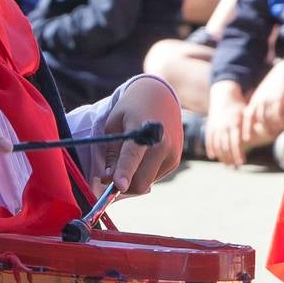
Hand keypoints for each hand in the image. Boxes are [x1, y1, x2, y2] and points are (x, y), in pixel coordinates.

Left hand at [101, 77, 181, 192]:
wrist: (161, 96)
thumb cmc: (132, 109)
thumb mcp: (114, 124)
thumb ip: (111, 153)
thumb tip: (109, 180)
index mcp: (143, 129)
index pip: (132, 155)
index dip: (124, 172)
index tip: (118, 186)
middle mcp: (163, 144)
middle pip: (140, 181)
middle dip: (123, 185)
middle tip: (108, 178)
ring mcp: (172, 154)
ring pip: (146, 183)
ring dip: (133, 178)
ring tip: (129, 157)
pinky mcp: (175, 161)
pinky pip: (154, 177)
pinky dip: (144, 174)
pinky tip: (143, 156)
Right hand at [206, 80, 247, 167]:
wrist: (224, 95)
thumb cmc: (240, 105)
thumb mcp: (247, 113)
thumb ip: (251, 125)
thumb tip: (261, 135)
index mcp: (234, 124)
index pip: (235, 143)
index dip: (237, 154)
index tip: (241, 162)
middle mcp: (223, 127)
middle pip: (225, 147)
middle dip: (229, 158)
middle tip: (234, 167)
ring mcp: (215, 127)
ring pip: (216, 145)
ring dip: (221, 156)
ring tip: (226, 164)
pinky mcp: (210, 126)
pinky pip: (209, 139)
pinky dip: (210, 148)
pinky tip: (212, 156)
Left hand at [245, 59, 283, 139]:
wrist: (283, 72)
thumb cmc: (272, 87)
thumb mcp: (262, 96)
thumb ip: (258, 106)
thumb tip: (257, 121)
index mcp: (254, 101)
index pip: (247, 117)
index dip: (246, 128)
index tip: (246, 139)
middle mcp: (260, 101)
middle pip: (257, 119)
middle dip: (259, 129)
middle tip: (265, 136)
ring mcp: (270, 100)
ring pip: (268, 118)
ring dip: (272, 126)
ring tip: (276, 131)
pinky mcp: (280, 98)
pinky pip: (279, 113)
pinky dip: (280, 121)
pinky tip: (283, 124)